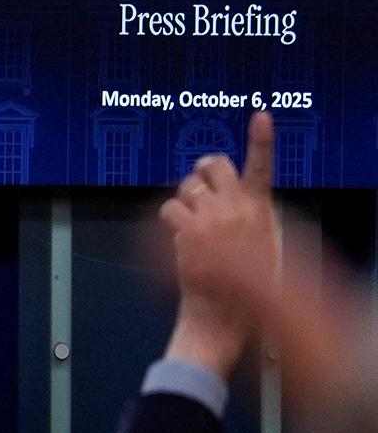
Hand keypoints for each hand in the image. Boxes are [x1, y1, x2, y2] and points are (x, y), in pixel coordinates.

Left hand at [158, 112, 277, 379]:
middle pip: (215, 165)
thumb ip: (248, 215)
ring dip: (184, 199)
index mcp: (262, 211)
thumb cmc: (242, 287)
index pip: (264, 168)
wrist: (224, 315)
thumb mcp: (263, 245)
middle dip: (202, 170)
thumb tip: (226, 195)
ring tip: (190, 224)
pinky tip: (176, 236)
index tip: (261, 117)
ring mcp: (213, 218)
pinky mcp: (189, 230)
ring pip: (187, 186)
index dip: (262, 140)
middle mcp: (239, 209)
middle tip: (198, 185)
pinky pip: (169, 208)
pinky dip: (168, 219)